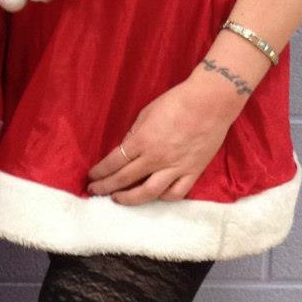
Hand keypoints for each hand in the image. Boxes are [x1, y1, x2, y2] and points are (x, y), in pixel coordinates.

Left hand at [86, 68, 244, 203]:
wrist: (210, 103)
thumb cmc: (176, 102)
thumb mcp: (146, 114)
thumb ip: (135, 134)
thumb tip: (126, 148)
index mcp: (142, 141)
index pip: (114, 162)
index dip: (100, 172)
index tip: (91, 177)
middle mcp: (156, 158)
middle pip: (125, 179)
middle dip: (106, 187)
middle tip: (95, 191)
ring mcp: (175, 167)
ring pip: (149, 193)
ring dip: (130, 199)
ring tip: (118, 199)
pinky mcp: (193, 172)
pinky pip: (176, 192)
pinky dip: (163, 197)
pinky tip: (155, 196)